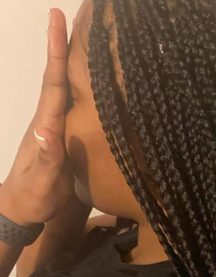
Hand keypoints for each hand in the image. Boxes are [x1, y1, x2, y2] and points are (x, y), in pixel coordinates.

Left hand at [0, 8, 72, 226]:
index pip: (52, 84)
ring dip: (67, 58)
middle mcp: (47, 118)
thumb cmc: (34, 195)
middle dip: (62, 43)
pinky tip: (83, 77)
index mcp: (45, 124)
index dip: (56, 53)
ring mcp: (52, 125)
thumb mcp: (42, 180)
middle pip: (55, 75)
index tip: (57, 20)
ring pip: (61, 85)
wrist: (22, 207)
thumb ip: (46, 155)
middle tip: (70, 13)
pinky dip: (74, 81)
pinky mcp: (59, 133)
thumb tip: (46, 127)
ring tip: (81, 34)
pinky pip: (68, 100)